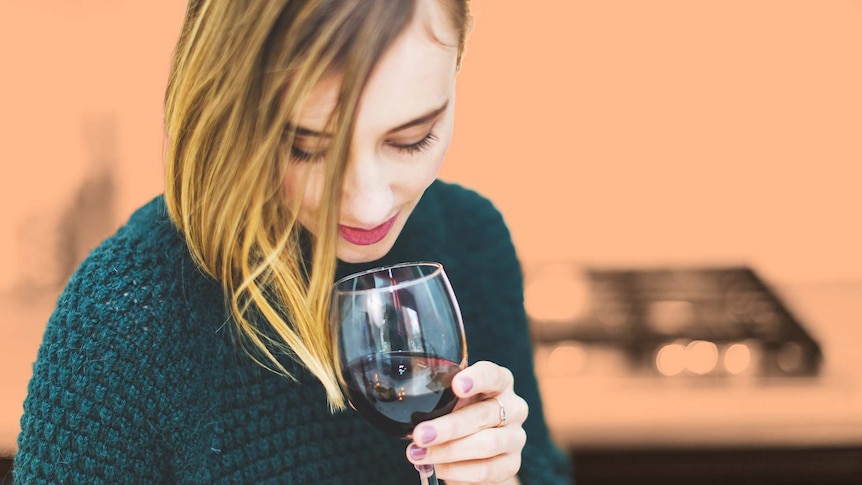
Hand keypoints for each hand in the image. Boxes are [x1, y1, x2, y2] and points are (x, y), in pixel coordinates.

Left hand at [405, 361, 527, 483]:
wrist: (480, 450)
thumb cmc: (462, 413)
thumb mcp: (454, 399)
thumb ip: (442, 396)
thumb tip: (410, 403)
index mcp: (500, 382)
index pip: (492, 375)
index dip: (476, 379)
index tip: (456, 385)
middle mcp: (514, 407)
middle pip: (484, 414)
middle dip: (449, 426)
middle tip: (420, 434)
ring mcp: (516, 437)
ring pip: (486, 444)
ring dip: (448, 451)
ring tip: (419, 455)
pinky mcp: (512, 463)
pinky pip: (486, 470)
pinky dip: (458, 470)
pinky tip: (437, 468)